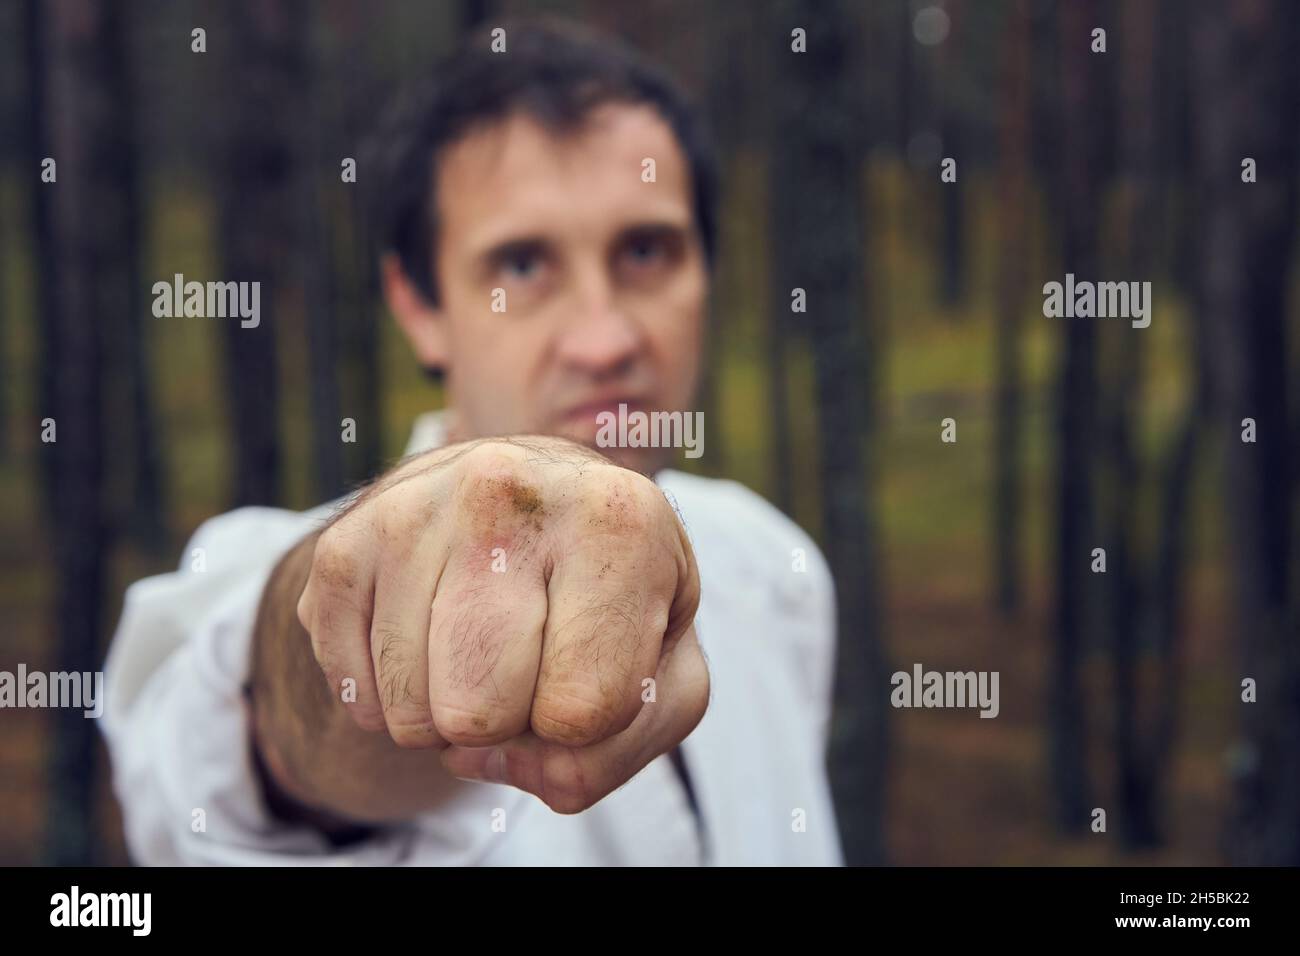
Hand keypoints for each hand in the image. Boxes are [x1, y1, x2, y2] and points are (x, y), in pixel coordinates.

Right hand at [296, 436, 708, 813]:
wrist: (527, 506)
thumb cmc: (609, 600)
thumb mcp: (664, 672)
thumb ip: (620, 746)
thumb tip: (483, 755)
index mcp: (617, 518)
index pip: (583, 708)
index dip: (585, 723)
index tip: (592, 663)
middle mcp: (508, 491)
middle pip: (482, 713)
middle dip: (508, 721)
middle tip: (528, 662)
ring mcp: (414, 510)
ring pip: (412, 712)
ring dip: (446, 715)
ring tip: (479, 647)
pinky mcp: (343, 543)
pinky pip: (354, 694)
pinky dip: (389, 701)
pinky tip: (427, 642)